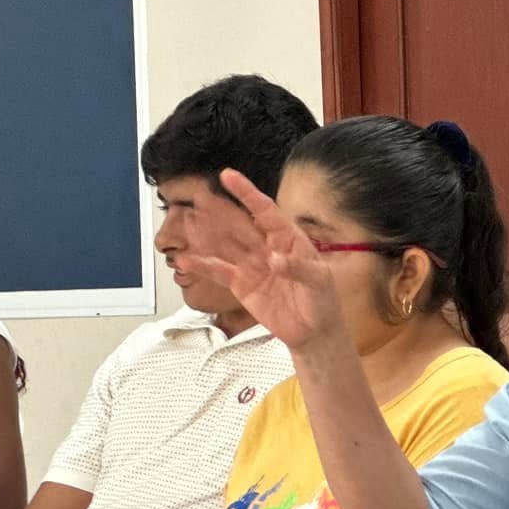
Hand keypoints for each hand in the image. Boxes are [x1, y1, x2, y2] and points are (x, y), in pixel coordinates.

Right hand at [197, 169, 351, 353]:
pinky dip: (202, 266)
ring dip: (206, 234)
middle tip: (198, 194)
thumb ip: (298, 268)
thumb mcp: (319, 281)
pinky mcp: (242, 285)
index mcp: (288, 238)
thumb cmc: (323, 302)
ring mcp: (253, 265)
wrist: (313, 333)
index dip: (246, 192)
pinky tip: (186, 260)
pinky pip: (219, 272)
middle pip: (238, 223)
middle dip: (219, 209)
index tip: (228, 176)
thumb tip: (274, 260)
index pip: (264, 210)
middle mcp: (267, 247)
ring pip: (225, 244)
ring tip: (186, 222)